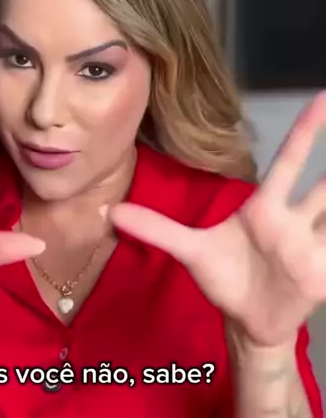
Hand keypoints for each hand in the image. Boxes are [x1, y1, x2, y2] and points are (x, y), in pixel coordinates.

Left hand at [110, 94, 325, 348]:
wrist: (246, 322)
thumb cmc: (225, 279)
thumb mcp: (191, 252)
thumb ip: (157, 229)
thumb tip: (112, 211)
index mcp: (265, 208)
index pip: (287, 162)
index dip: (304, 130)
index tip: (320, 96)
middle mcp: (294, 220)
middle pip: (323, 183)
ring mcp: (313, 245)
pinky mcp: (324, 271)